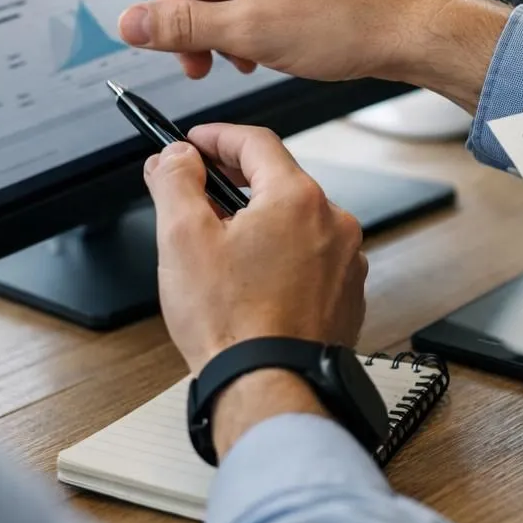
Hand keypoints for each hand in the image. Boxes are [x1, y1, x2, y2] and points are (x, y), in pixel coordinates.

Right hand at [79, 0, 509, 109]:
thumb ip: (183, 28)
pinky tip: (258, 51)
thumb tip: (130, 23)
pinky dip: (243, 14)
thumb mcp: (251, 32)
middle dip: (181, 12)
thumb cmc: (349, 23)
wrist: (414, 28)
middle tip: (195, 62)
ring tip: (235, 61)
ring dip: (214, 21)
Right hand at [144, 124, 366, 373]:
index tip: (193, 142)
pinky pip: (312, 258)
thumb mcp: (182, 239)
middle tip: (197, 193)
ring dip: (260, 223)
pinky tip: (253, 281)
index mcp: (298, 199)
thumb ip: (175, 182)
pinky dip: (283, 257)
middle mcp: (334, 223)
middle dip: (234, 183)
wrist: (269, 385)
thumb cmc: (232, 324)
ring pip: (296, 222)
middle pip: (279, 182)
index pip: (257, 143)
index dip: (217, 137)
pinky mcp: (347, 293)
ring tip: (220, 247)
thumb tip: (174, 156)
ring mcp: (346, 259)